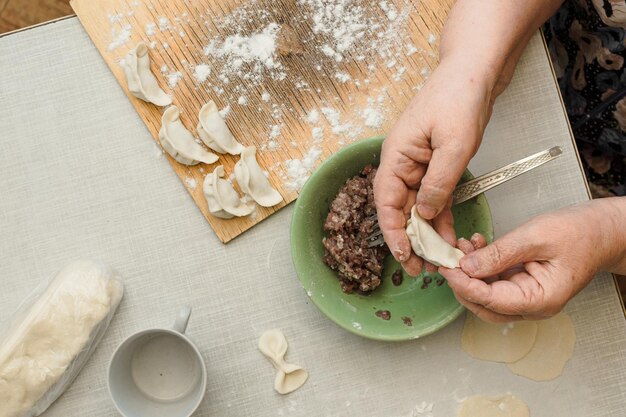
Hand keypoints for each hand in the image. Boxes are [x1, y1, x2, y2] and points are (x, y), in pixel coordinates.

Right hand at [373, 59, 494, 274]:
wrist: (474, 74)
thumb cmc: (458, 99)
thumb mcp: (453, 144)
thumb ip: (439, 183)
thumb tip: (426, 214)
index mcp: (396, 157)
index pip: (386, 202)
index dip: (392, 232)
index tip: (403, 256)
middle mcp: (402, 165)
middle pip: (400, 210)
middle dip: (410, 241)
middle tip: (421, 269)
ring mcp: (418, 167)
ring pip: (418, 209)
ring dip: (427, 234)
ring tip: (438, 261)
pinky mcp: (435, 168)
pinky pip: (435, 199)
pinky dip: (442, 219)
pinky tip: (449, 238)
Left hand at [439, 201, 625, 322]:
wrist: (601, 230)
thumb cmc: (581, 233)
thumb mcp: (536, 237)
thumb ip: (500, 253)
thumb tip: (468, 266)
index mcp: (541, 299)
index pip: (492, 301)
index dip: (465, 286)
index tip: (447, 269)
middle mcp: (532, 304)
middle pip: (484, 306)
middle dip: (462, 283)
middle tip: (447, 260)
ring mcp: (526, 295)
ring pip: (485, 294)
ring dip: (469, 272)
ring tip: (462, 247)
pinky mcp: (520, 283)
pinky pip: (493, 280)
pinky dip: (480, 265)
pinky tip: (475, 247)